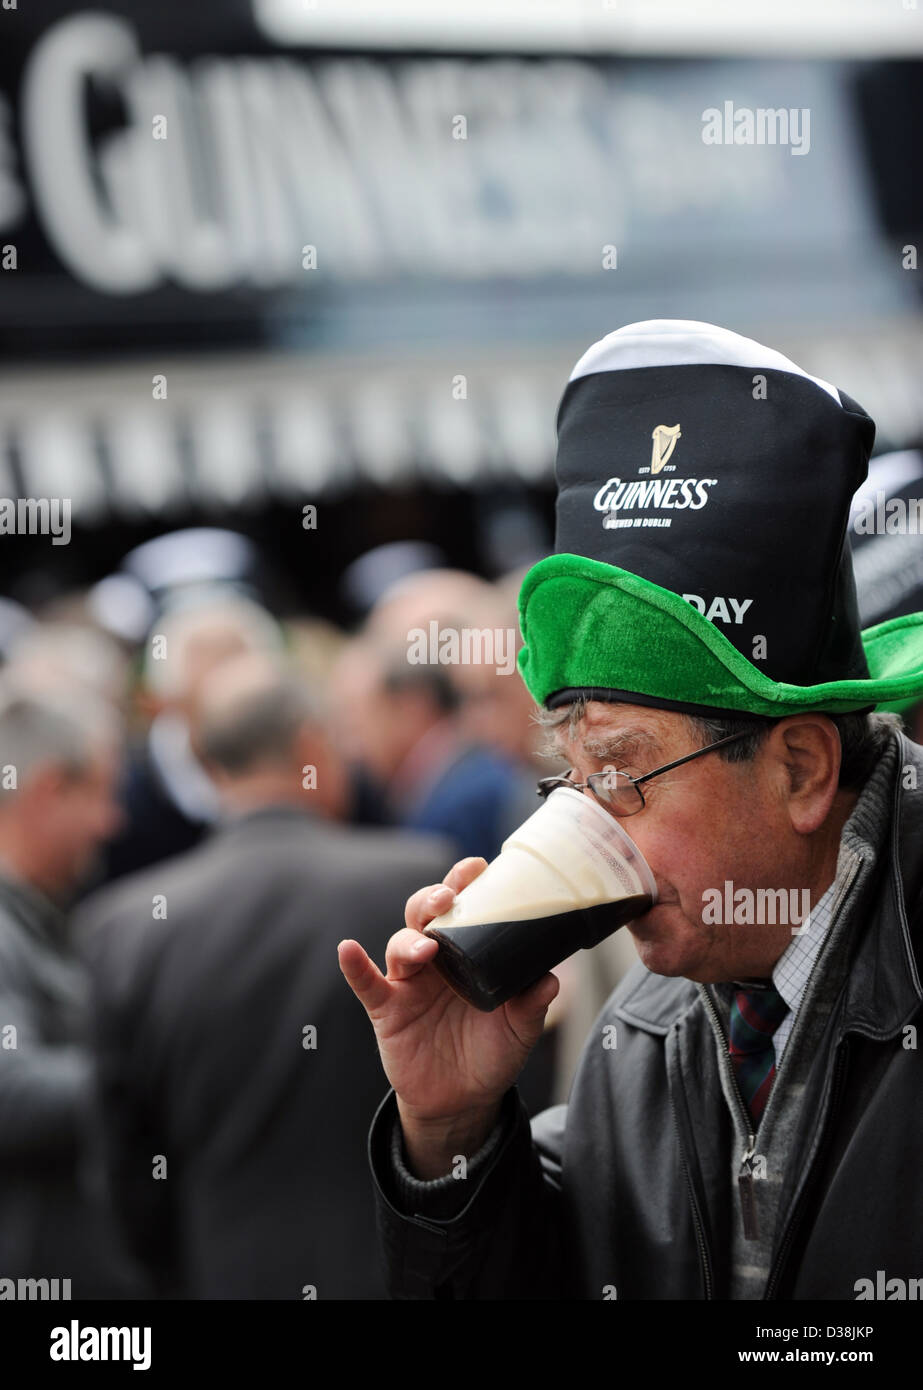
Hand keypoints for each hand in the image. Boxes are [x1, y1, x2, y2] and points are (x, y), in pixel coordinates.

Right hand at [338, 856, 558, 1176]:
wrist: (464, 1101)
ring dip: (410, 939)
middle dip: (433, 898)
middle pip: (425, 914)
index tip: (476, 867)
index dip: (464, 884)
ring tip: (426, 947)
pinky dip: (354, 966)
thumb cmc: (492, 1052)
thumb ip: (531, 1004)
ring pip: (400, 944)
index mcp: (468, 953)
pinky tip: (347, 950)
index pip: (463, 908)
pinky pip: (366, 983)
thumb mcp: (520, 1029)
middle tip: (449, 897)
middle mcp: (436, 959)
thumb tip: (549, 979)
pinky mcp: (386, 1010)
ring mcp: (408, 982)